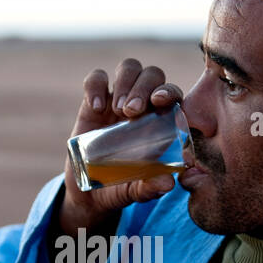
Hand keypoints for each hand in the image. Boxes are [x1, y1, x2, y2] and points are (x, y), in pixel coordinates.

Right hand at [60, 58, 182, 234]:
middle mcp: (143, 105)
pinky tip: (96, 107)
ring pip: (129, 68)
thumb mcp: (136, 191)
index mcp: (161, 121)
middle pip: (152, 74)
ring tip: (117, 111)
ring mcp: (118, 100)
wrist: (89, 194)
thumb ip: (150, 187)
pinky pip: (96, 78)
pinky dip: (96, 86)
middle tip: (131, 112)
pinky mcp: (93, 101)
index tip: (159, 102)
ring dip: (126, 82)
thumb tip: (168, 183)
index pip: (173, 94)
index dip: (169, 91)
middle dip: (144, 87)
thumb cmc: (121, 188)